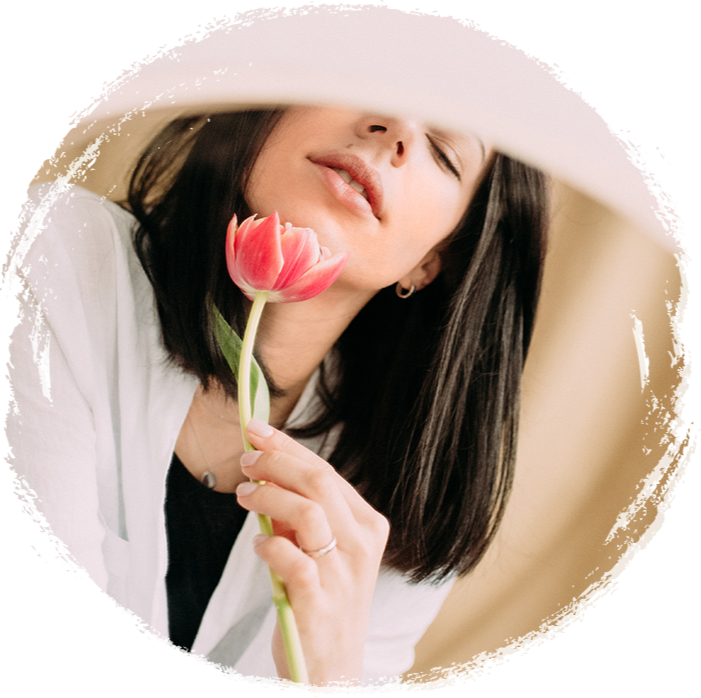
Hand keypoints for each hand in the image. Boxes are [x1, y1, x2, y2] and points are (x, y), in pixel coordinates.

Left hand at [235, 418, 389, 691]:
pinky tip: (258, 544)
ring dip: (269, 496)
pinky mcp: (320, 603)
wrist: (331, 667)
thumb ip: (303, 514)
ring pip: (309, 512)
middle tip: (246, 460)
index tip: (256, 431)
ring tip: (243, 496)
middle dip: (277, 462)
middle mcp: (362, 545)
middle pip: (319, 482)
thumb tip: (267, 470)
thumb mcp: (324, 549)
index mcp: (367, 525)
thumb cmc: (324, 599)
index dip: (288, 447)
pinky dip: (269, 545)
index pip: (327, 472)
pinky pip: (293, 560)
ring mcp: (344, 575)